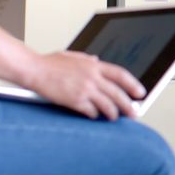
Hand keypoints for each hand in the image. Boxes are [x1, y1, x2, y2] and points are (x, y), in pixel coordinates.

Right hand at [28, 51, 145, 120]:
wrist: (34, 70)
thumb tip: (97, 60)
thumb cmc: (49, 63)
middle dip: (128, 105)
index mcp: (93, 65)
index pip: (121, 75)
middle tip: (134, 113)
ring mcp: (84, 89)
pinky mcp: (75, 101)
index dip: (133, 84)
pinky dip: (94, 115)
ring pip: (107, 105)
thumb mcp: (72, 56)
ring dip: (113, 114)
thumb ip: (87, 60)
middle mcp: (92, 77)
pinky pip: (91, 111)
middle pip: (118, 94)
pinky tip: (94, 116)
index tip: (140, 93)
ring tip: (114, 117)